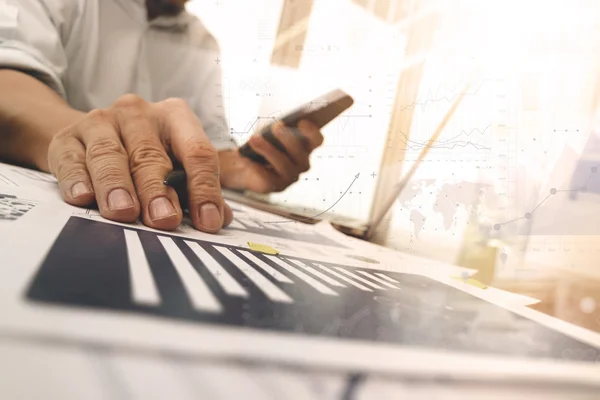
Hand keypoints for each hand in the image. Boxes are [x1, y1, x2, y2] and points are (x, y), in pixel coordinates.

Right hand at [47, 94, 232, 232]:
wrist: (93, 136)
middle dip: (158, 190)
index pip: (197, 152)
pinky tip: (83, 198)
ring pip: (110, 155)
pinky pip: (72, 160)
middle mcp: (139, 114)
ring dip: (117, 186)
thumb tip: (219, 218)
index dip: (204, 189)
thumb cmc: (146, 155)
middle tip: (164, 219)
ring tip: (124, 213)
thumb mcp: (177, 165)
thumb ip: (198, 190)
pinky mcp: (68, 137)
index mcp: (176, 117)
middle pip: (151, 155)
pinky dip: (78, 180)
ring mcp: (101, 121)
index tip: (207, 222)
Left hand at [219, 120, 322, 192]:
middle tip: (276, 126)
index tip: (301, 121)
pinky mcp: (275, 186)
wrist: (247, 165)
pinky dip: (255, 165)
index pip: (316, 140)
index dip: (312, 131)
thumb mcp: (268, 132)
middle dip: (288, 139)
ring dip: (268, 150)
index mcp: (306, 147)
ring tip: (254, 139)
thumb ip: (275, 128)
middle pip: (300, 153)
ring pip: (284, 165)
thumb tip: (272, 127)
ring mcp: (290, 177)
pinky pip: (267, 177)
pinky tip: (244, 156)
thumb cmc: (263, 144)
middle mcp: (302, 164)